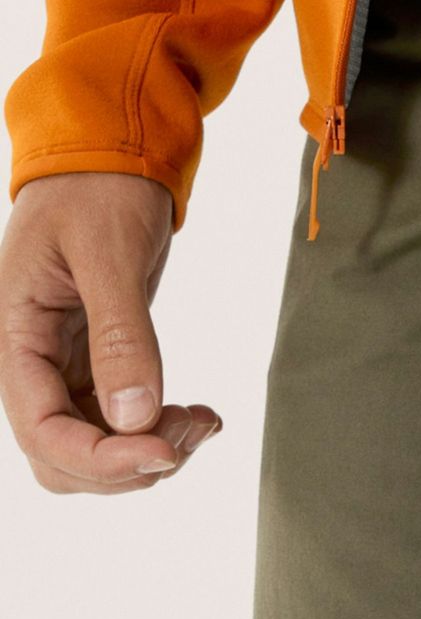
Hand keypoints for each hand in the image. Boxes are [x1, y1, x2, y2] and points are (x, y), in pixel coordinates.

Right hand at [0, 172, 219, 493]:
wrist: (110, 153)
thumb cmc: (98, 188)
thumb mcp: (109, 253)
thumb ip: (120, 334)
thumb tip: (134, 417)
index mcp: (16, 336)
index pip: (42, 432)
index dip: (101, 459)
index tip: (164, 452)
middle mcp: (33, 362)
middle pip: (63, 459)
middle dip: (128, 465)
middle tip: (191, 431)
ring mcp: (65, 367)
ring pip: (95, 448)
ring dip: (150, 451)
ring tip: (202, 420)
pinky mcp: (98, 363)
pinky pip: (120, 422)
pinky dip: (159, 429)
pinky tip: (200, 414)